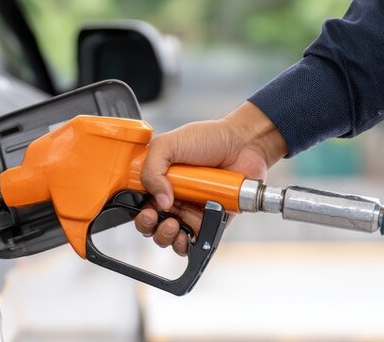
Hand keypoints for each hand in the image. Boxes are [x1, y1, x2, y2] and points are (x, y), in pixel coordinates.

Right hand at [134, 102, 287, 254]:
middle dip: (149, 226)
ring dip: (166, 237)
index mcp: (160, 181)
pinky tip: (186, 236)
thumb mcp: (168, 144)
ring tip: (174, 224)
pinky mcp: (211, 221)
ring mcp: (192, 211)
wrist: (244, 143)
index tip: (146, 209)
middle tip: (156, 216)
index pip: (140, 204)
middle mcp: (173, 197)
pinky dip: (187, 245)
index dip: (139, 211)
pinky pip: (195, 242)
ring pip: (170, 237)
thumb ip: (152, 170)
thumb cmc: (209, 138)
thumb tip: (160, 202)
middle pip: (151, 224)